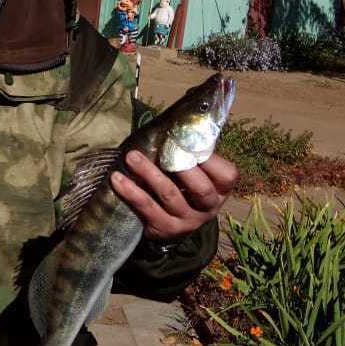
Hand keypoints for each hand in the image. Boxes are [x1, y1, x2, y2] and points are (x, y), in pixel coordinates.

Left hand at [110, 151, 238, 241]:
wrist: (172, 221)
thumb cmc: (183, 184)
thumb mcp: (195, 170)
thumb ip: (192, 151)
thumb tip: (183, 117)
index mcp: (221, 189)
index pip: (226, 175)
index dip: (210, 159)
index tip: (187, 141)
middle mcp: (209, 207)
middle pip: (200, 188)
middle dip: (180, 166)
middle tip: (162, 148)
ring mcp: (188, 221)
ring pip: (170, 195)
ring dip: (149, 174)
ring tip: (131, 157)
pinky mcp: (165, 228)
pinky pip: (147, 208)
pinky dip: (131, 192)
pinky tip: (118, 179)